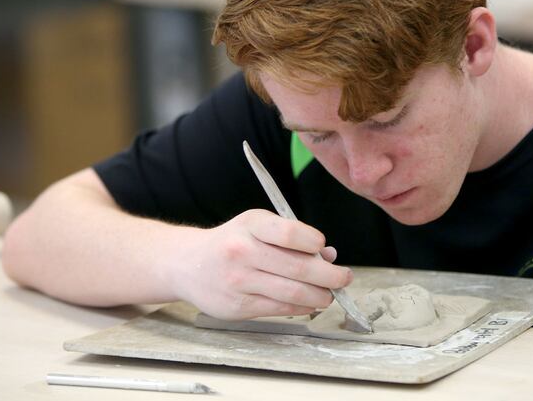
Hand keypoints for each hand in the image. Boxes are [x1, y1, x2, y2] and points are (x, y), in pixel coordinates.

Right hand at [168, 209, 351, 319]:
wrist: (187, 263)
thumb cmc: (232, 241)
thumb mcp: (257, 226)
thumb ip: (291, 238)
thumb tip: (329, 256)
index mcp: (251, 225)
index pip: (291, 234)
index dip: (314, 243)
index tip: (323, 247)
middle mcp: (242, 252)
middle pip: (299, 269)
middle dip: (330, 276)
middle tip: (344, 277)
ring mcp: (239, 281)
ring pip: (293, 293)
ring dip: (320, 296)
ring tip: (329, 294)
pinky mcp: (238, 306)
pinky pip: (279, 308)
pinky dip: (301, 307)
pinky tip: (309, 303)